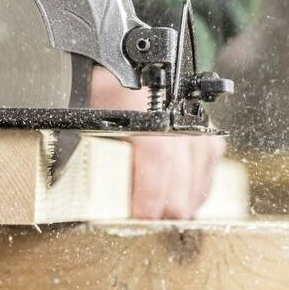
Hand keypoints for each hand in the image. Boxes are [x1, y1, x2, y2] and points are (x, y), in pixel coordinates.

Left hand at [89, 65, 225, 218]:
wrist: (135, 67)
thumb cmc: (108, 89)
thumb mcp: (92, 114)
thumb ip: (92, 146)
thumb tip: (79, 184)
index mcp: (147, 107)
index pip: (158, 156)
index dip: (151, 194)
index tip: (140, 216)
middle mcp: (179, 117)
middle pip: (183, 178)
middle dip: (164, 208)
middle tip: (145, 222)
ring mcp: (198, 126)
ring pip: (198, 180)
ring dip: (180, 203)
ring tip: (160, 215)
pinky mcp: (209, 133)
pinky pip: (208, 172)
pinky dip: (194, 191)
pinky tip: (181, 200)